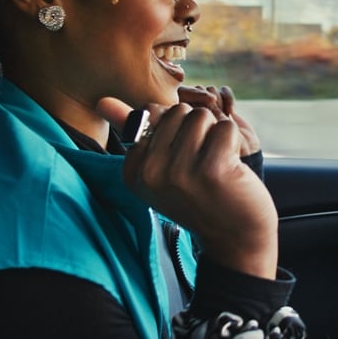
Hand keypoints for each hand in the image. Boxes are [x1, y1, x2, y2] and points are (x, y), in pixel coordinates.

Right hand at [97, 98, 277, 279]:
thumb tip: (102, 101)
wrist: (235, 238)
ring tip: (217, 165)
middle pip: (178, 112)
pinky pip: (225, 127)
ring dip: (216, 135)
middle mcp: (151, 173)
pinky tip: (232, 168)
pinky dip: (234, 142)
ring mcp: (180, 172)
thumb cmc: (201, 197)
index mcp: (134, 172)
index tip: (183, 166)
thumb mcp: (161, 170)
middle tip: (203, 164)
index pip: (152, 115)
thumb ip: (136, 133)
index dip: (177, 131)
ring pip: (201, 116)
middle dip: (197, 130)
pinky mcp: (212, 169)